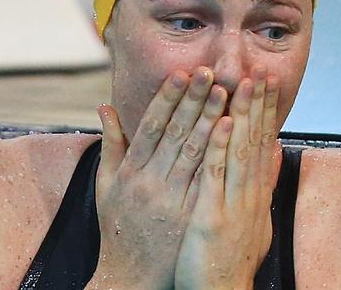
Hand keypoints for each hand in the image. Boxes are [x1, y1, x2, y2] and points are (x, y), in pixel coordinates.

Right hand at [87, 67, 227, 288]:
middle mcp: (151, 183)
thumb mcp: (104, 186)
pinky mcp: (192, 217)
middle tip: (210, 72)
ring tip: (226, 93)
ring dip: (212, 120)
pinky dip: (223, 156)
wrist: (130, 278)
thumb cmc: (117, 228)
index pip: (152, 126)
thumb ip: (110, 145)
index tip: (181, 73)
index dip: (167, 98)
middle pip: (177, 134)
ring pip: (196, 154)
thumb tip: (104, 107)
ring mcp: (173, 201)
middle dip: (194, 100)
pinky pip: (211, 182)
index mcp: (130, 172)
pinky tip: (235, 134)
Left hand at [174, 66, 282, 288]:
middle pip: (255, 141)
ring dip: (244, 115)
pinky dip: (223, 147)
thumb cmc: (230, 259)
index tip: (266, 83)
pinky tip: (226, 122)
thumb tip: (272, 153)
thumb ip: (263, 185)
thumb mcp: (254, 220)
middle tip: (261, 70)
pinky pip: (218, 176)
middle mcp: (250, 195)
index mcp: (255, 194)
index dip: (265, 112)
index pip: (262, 144)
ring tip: (246, 82)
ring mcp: (233, 204)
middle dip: (259, 104)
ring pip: (240, 151)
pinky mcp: (213, 216)